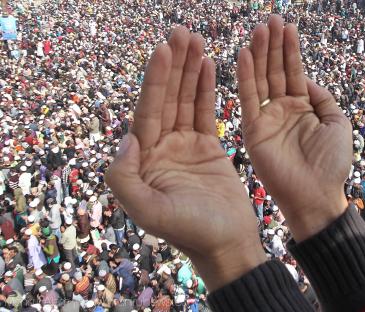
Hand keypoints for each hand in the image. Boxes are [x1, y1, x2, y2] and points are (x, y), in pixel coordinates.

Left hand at [106, 27, 264, 290]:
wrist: (227, 244)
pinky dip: (205, 89)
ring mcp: (184, 146)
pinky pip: (204, 112)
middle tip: (181, 31)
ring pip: (185, 100)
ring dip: (189, 71)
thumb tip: (125, 140)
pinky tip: (207, 66)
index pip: (148, 112)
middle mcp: (161, 148)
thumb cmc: (191, 232)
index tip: (164, 50)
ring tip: (195, 40)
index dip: (156, 80)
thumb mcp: (149, 212)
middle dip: (173, 65)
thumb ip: (125, 178)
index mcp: (145, 160)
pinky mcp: (207, 147)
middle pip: (166, 99)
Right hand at [238, 15, 351, 240]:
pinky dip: (246, 77)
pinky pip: (249, 100)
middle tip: (270, 20)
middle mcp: (283, 110)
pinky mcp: (253, 131)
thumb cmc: (331, 163)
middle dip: (274, 45)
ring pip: (262, 80)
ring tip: (260, 30)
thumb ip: (323, 98)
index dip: (291, 50)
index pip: (294, 72)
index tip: (287, 26)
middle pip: (276, 71)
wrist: (317, 195)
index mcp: (303, 107)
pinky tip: (245, 55)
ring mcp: (267, 119)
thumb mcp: (337, 122)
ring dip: (260, 55)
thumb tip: (309, 80)